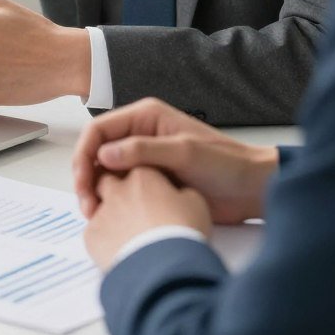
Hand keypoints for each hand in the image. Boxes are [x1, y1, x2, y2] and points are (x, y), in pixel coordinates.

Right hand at [73, 97, 277, 222]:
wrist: (252, 188)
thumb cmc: (225, 164)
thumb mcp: (184, 153)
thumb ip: (143, 150)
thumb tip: (103, 154)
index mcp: (145, 117)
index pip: (99, 129)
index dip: (84, 153)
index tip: (82, 181)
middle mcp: (139, 134)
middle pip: (97, 150)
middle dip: (86, 176)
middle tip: (87, 206)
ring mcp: (144, 158)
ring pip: (105, 171)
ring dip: (96, 191)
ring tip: (96, 215)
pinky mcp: (150, 180)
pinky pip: (121, 187)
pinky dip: (111, 200)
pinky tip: (111, 217)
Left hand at [84, 167, 212, 270]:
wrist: (164, 267)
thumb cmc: (183, 231)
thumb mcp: (195, 204)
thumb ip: (180, 192)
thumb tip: (176, 196)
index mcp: (143, 175)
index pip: (135, 169)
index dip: (142, 183)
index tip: (151, 196)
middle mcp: (117, 189)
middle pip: (108, 181)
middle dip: (116, 192)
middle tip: (133, 212)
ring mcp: (102, 212)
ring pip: (97, 207)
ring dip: (110, 217)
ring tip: (127, 235)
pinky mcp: (91, 236)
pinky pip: (94, 233)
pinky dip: (104, 240)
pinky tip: (119, 251)